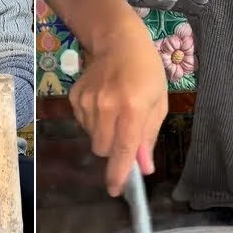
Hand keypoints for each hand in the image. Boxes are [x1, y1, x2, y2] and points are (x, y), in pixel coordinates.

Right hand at [69, 31, 167, 196]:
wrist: (118, 41)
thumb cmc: (146, 71)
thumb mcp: (158, 102)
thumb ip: (149, 136)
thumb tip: (144, 167)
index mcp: (133, 108)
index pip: (123, 150)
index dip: (119, 174)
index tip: (116, 191)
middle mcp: (107, 107)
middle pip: (102, 149)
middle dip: (114, 151)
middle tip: (125, 134)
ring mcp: (87, 101)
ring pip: (92, 137)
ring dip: (104, 134)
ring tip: (115, 112)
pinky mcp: (75, 97)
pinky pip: (82, 123)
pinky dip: (93, 121)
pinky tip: (103, 103)